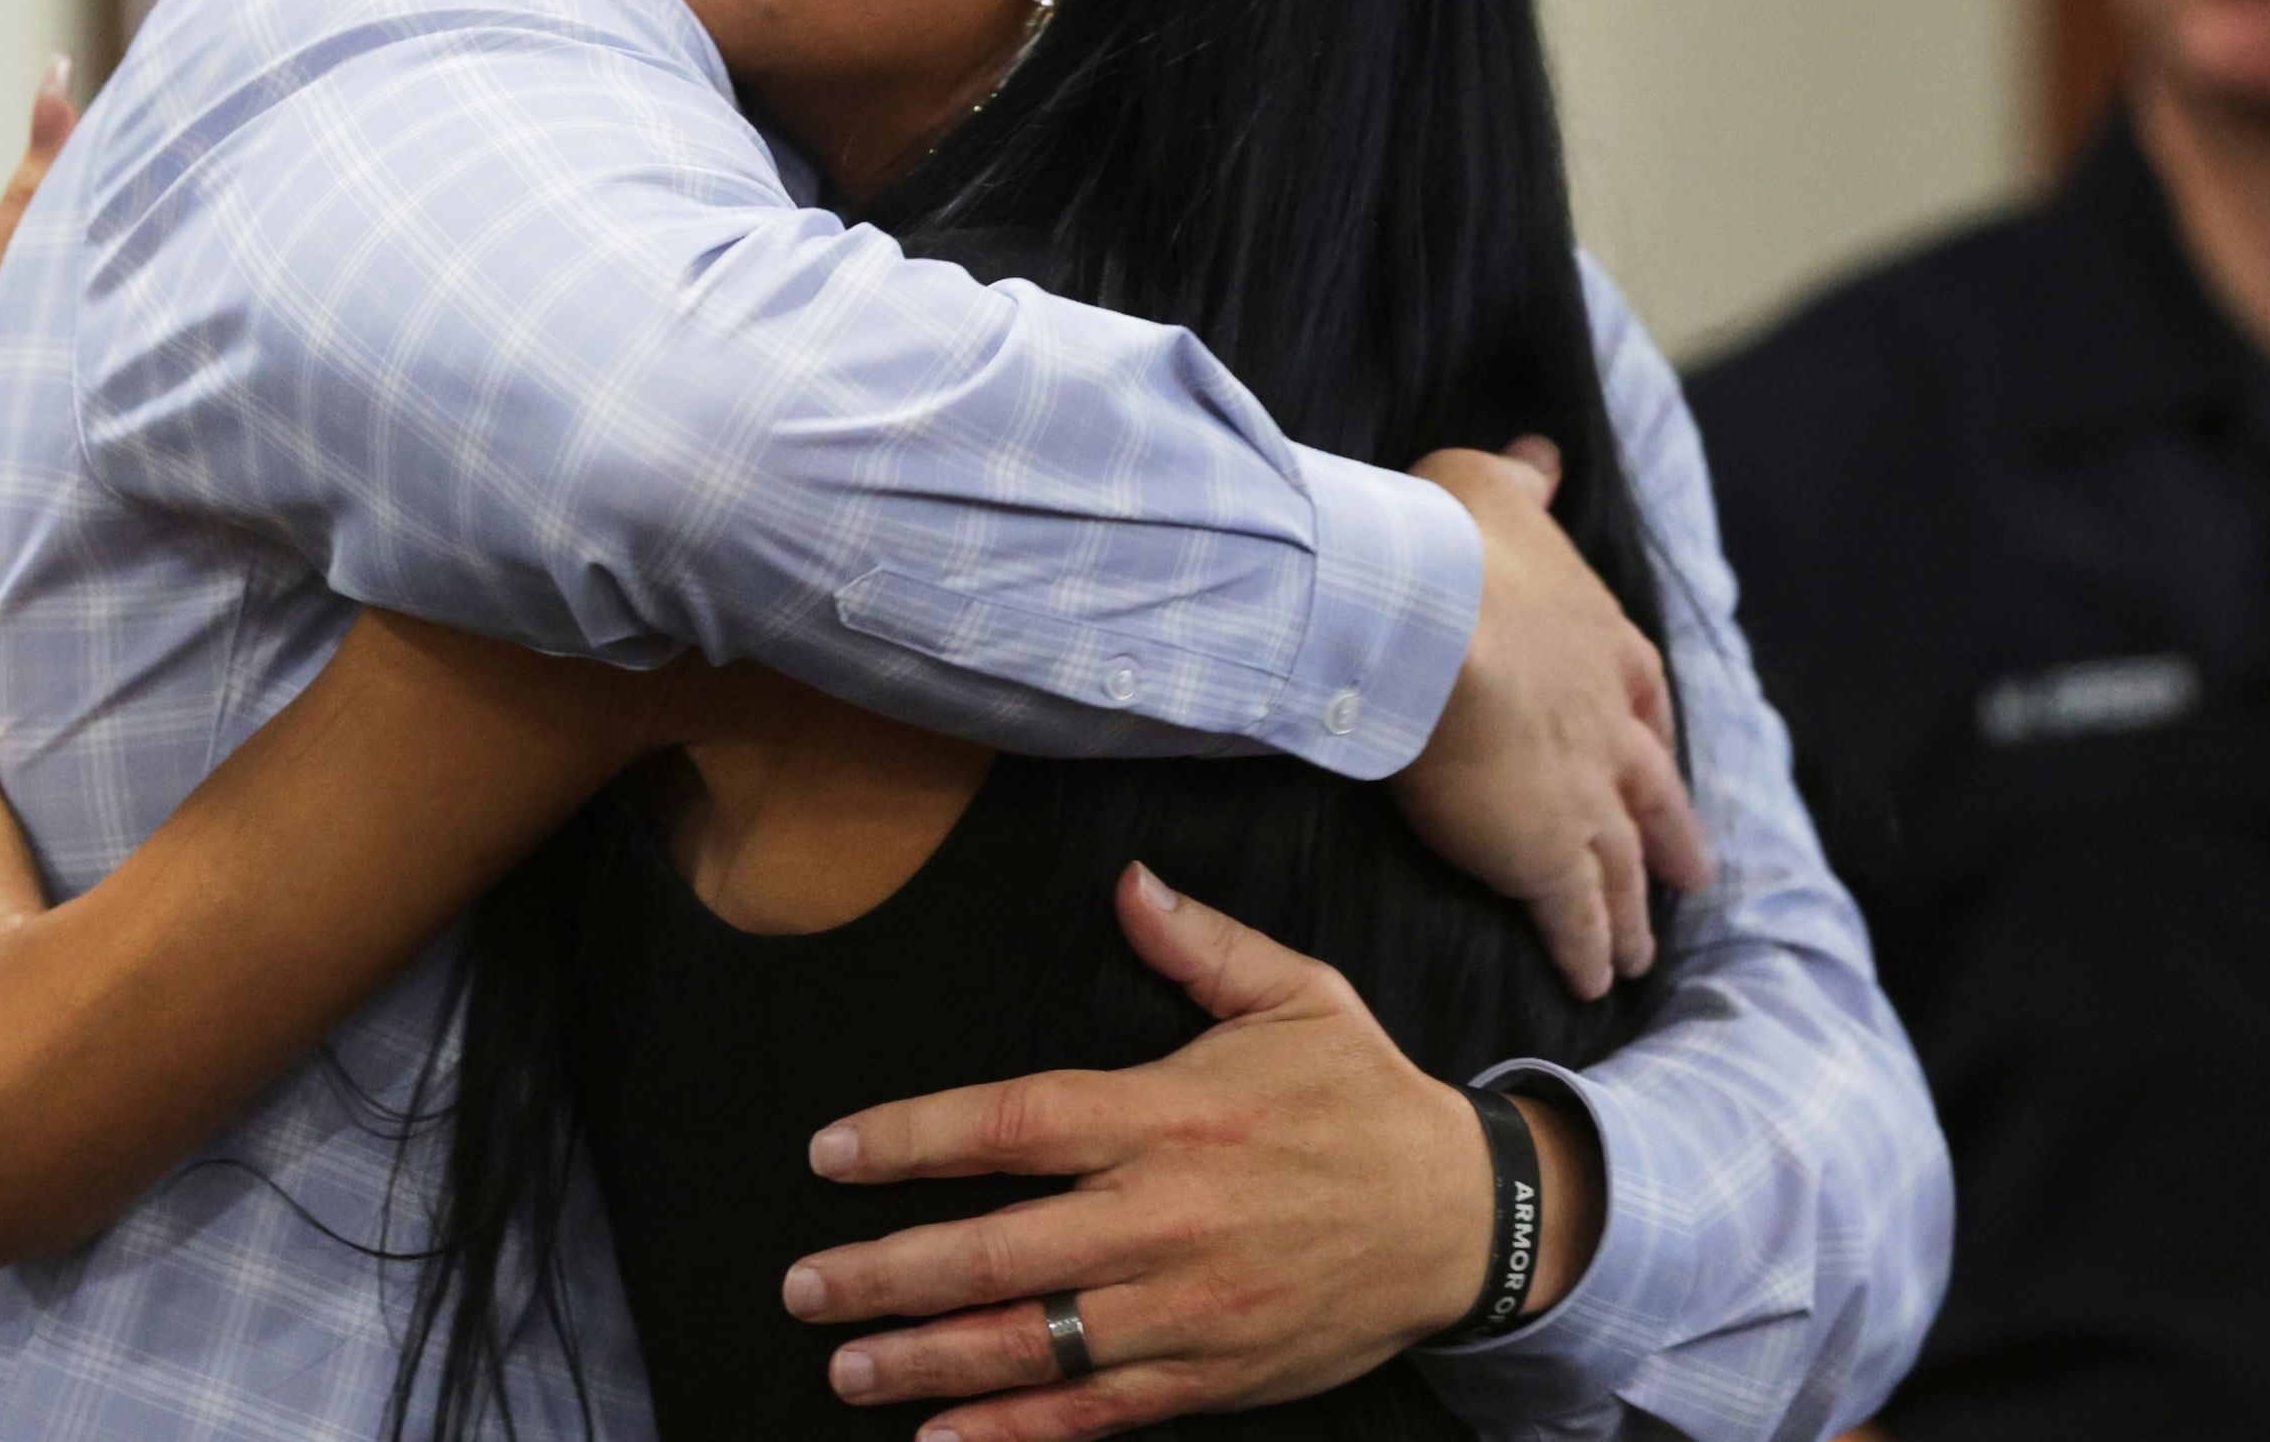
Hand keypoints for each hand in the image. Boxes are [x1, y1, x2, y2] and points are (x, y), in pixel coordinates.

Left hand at [783, 866, 1593, 1438]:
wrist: (1466, 1220)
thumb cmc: (1367, 1101)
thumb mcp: (1297, 996)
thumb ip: (1201, 943)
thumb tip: (1127, 882)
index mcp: (1173, 1112)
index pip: (1015, 1122)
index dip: (913, 1138)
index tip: (831, 1153)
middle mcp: (1165, 1215)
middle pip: (997, 1250)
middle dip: (886, 1273)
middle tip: (804, 1286)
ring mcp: (1184, 1307)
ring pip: (1030, 1343)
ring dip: (925, 1358)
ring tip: (845, 1366)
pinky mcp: (1210, 1376)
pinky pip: (1095, 1415)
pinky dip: (1015, 1436)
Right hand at [1396, 439, 1710, 998]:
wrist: (1430, 615)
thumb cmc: (1448, 543)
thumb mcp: (1489, 486)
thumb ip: (1521, 482)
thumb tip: (1544, 459)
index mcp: (1604, 644)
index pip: (1644, 696)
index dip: (1650, 734)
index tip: (1659, 758)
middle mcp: (1610, 727)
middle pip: (1653, 795)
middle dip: (1672, 836)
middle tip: (1695, 875)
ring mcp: (1586, 796)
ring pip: (1625, 867)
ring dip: (1636, 911)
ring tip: (1643, 952)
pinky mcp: (1545, 855)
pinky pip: (1573, 917)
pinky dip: (1586, 951)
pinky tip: (1590, 984)